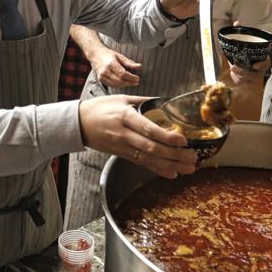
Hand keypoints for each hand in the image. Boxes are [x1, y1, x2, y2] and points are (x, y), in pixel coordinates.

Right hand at [78, 95, 197, 177]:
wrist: (78, 123)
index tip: (183, 140)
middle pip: (152, 148)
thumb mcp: (122, 98)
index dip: (166, 137)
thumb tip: (165, 102)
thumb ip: (144, 102)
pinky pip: (141, 163)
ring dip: (170, 165)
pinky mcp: (120, 154)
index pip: (148, 129)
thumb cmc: (99, 108)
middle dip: (174, 155)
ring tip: (188, 168)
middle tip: (192, 157)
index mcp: (125, 116)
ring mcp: (122, 146)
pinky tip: (172, 173)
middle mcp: (124, 133)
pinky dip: (157, 169)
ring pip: (148, 159)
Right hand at [91, 49, 140, 87]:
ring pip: (116, 84)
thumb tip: (140, 66)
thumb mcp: (120, 56)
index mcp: (111, 63)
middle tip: (136, 82)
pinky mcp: (100, 79)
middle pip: (119, 81)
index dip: (131, 77)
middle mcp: (105, 71)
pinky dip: (119, 86)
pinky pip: (111, 85)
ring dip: (125, 85)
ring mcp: (102, 76)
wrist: (96, 54)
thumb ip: (129, 62)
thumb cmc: (109, 54)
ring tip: (132, 83)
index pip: (122, 74)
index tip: (138, 78)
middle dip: (129, 83)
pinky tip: (124, 83)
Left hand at [223, 21, 271, 84]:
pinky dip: (237, 79)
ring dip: (238, 76)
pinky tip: (232, 75)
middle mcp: (260, 71)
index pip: (265, 64)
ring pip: (247, 80)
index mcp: (263, 60)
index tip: (256, 65)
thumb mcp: (249, 42)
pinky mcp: (247, 82)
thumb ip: (243, 33)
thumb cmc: (251, 51)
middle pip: (254, 75)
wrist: (252, 62)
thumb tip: (237, 23)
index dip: (262, 65)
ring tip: (231, 69)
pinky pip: (242, 83)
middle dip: (244, 72)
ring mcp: (254, 77)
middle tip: (233, 67)